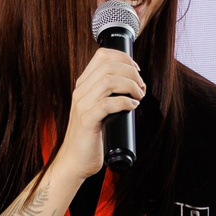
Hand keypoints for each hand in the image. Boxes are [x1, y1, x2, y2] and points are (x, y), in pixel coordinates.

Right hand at [57, 48, 142, 181]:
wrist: (75, 160)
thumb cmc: (91, 136)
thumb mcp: (98, 109)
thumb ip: (110, 95)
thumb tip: (136, 85)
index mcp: (83, 85)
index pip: (102, 55)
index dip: (124, 58)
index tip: (136, 70)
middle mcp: (81, 91)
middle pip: (108, 65)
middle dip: (131, 72)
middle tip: (141, 87)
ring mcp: (82, 105)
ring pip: (109, 81)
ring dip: (130, 86)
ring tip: (139, 96)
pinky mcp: (87, 120)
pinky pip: (107, 103)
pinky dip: (124, 102)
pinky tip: (132, 107)